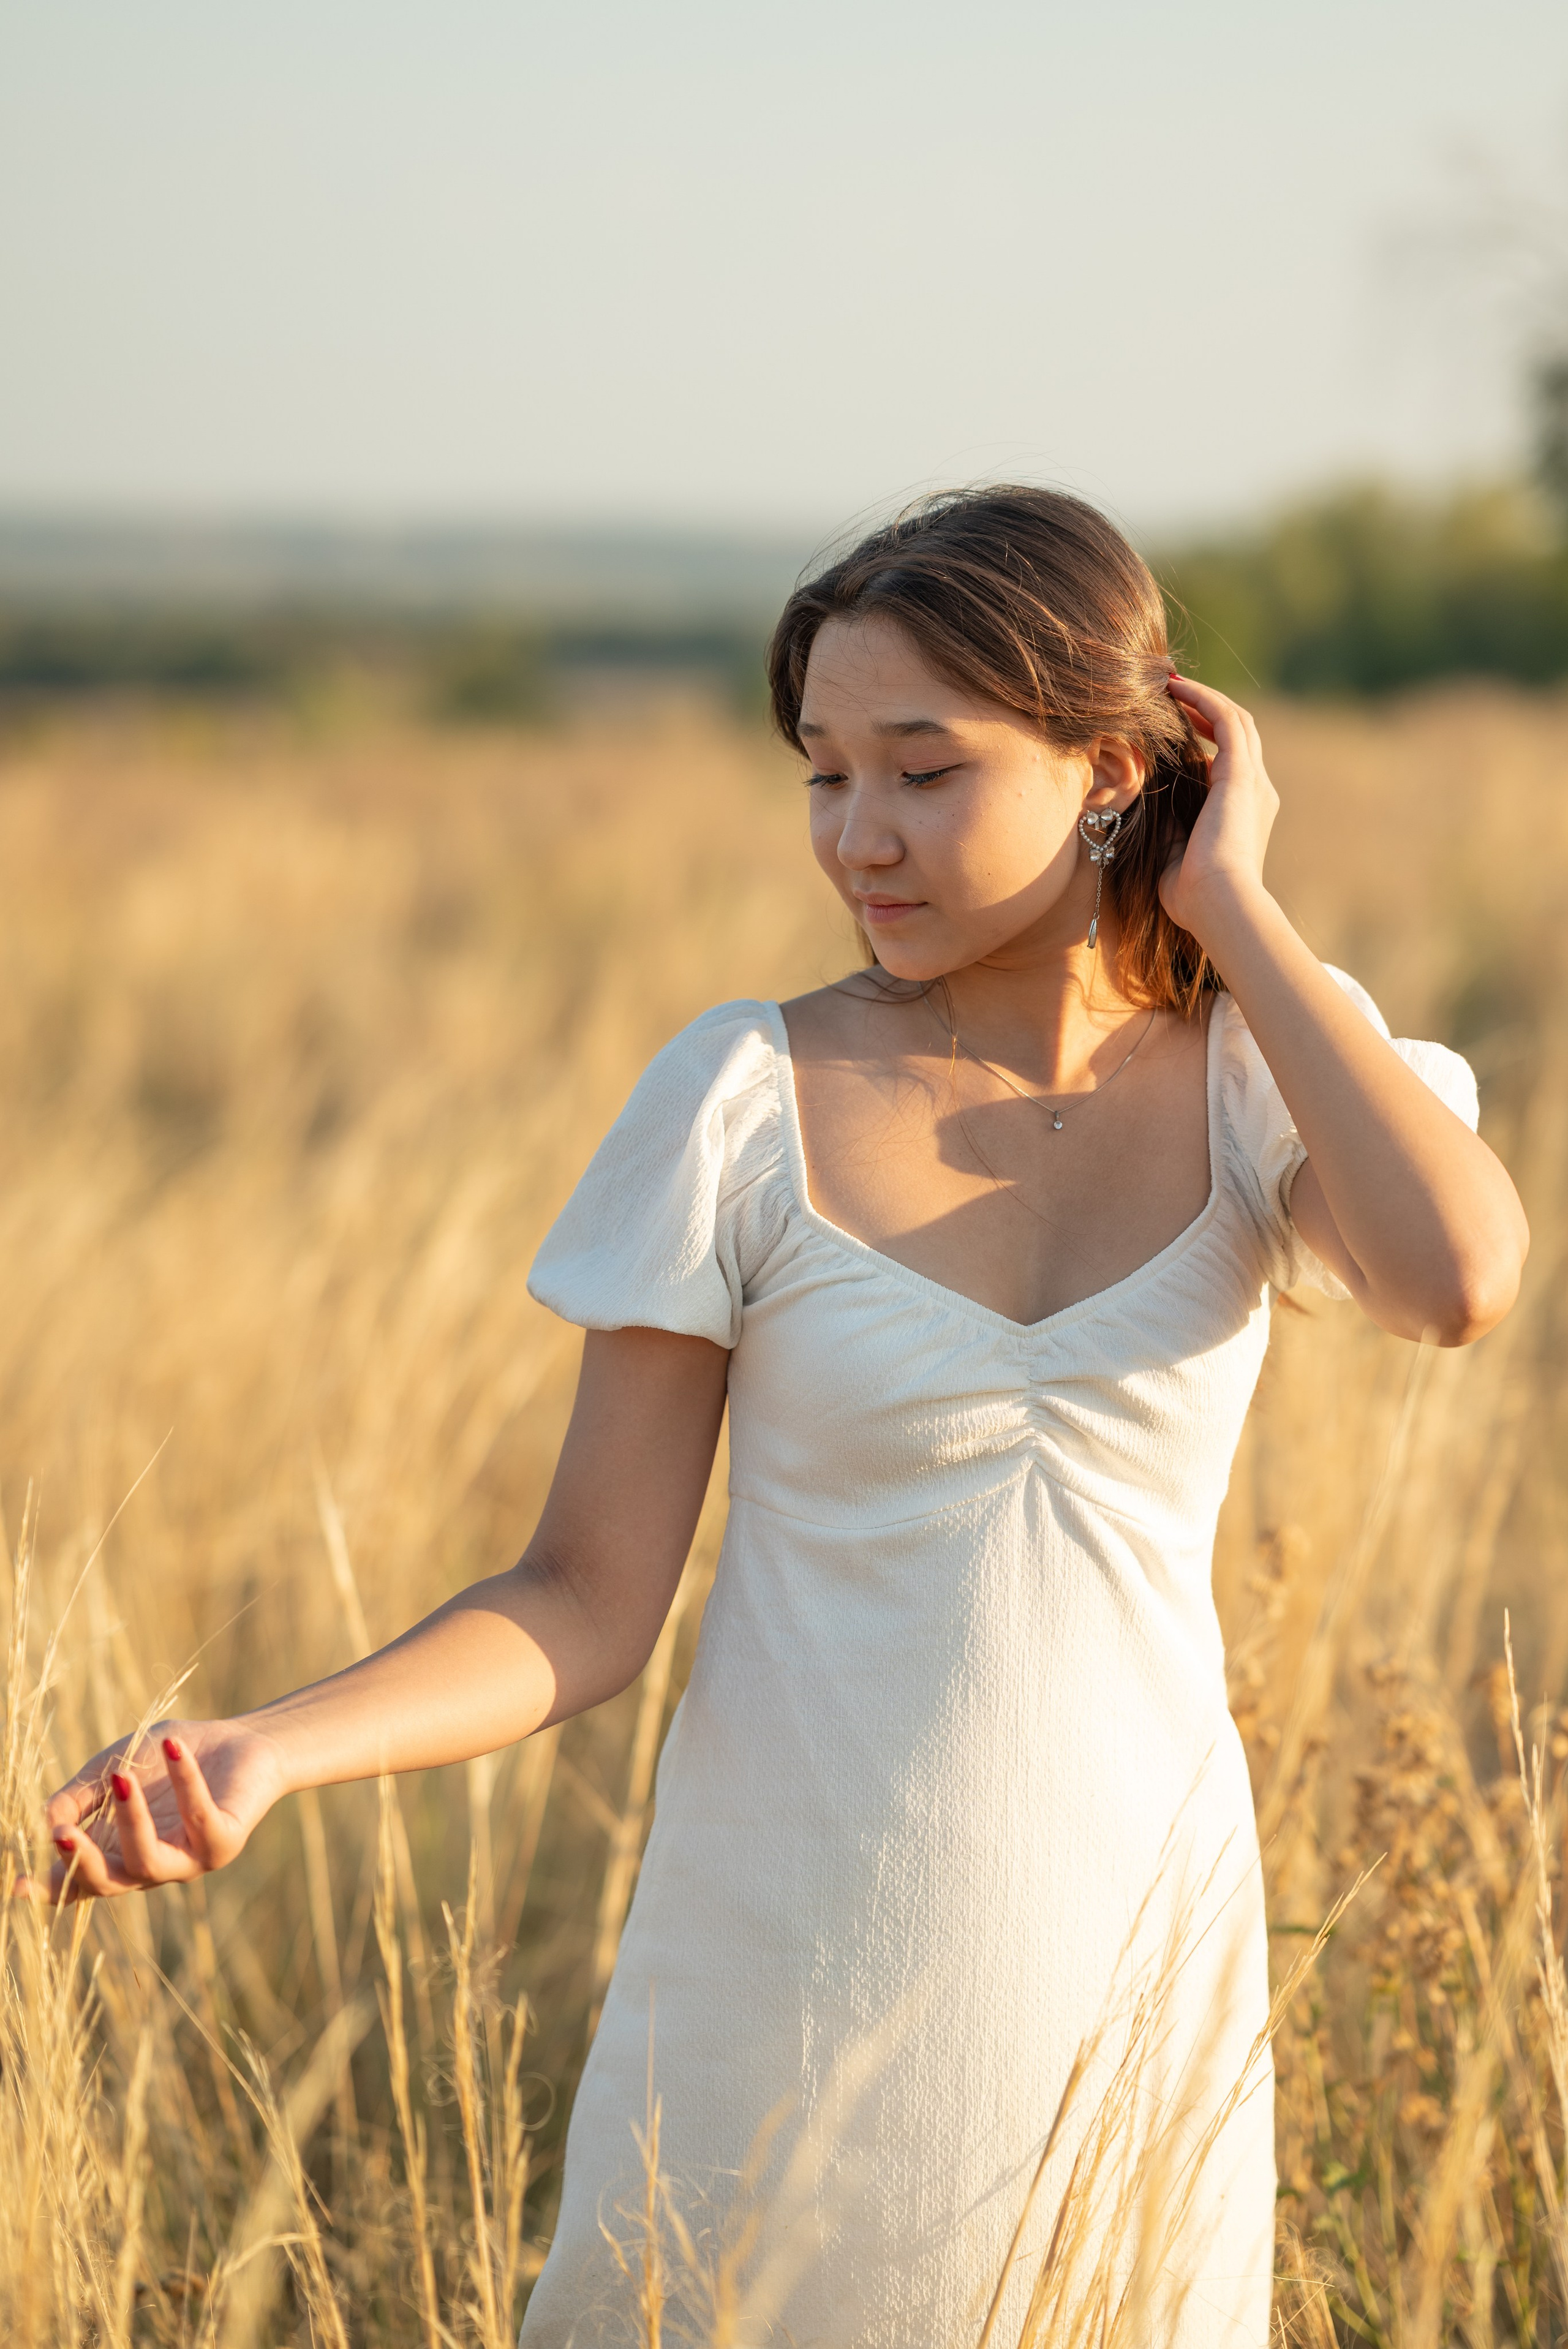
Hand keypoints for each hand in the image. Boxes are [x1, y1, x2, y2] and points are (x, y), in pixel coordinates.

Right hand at [21, 1717, 287, 1903]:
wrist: (243, 1742)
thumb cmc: (172, 1756)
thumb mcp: (117, 1766)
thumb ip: (81, 1794)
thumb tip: (45, 1820)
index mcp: (118, 1852)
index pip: (77, 1881)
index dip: (47, 1888)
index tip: (16, 1884)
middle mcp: (151, 1865)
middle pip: (107, 1884)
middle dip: (81, 1862)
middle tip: (59, 1834)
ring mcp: (188, 1860)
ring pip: (149, 1862)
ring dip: (131, 1821)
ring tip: (120, 1779)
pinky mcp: (224, 1842)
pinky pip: (200, 1818)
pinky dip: (186, 1782)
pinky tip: (173, 1748)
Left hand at [1158, 675, 1279, 942]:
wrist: (1219, 904)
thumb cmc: (1193, 895)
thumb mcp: (1175, 855)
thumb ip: (1170, 828)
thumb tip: (1151, 808)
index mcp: (1244, 813)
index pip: (1229, 762)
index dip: (1204, 739)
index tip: (1173, 726)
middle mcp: (1256, 792)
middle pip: (1238, 734)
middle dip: (1207, 711)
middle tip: (1173, 695)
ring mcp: (1253, 781)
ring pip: (1236, 721)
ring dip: (1205, 698)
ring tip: (1172, 685)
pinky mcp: (1241, 775)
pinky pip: (1227, 721)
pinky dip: (1204, 700)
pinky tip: (1178, 689)